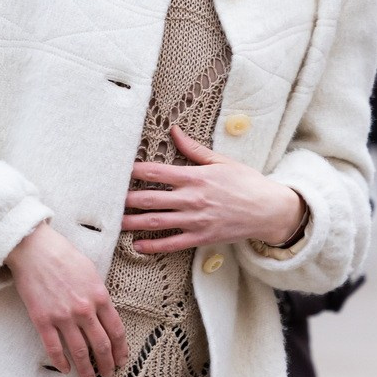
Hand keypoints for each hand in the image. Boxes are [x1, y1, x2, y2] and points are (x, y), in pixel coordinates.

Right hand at [5, 222, 126, 376]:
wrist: (33, 248)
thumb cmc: (62, 254)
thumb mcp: (90, 271)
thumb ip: (98, 294)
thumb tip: (103, 312)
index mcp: (99, 296)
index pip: (116, 331)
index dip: (121, 350)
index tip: (122, 360)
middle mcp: (84, 310)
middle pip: (101, 345)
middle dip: (107, 363)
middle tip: (109, 373)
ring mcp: (63, 317)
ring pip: (80, 352)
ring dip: (87, 370)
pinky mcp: (42, 320)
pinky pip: (53, 348)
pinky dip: (60, 362)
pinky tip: (65, 370)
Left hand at [125, 127, 307, 250]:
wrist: (270, 210)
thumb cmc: (247, 183)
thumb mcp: (221, 161)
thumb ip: (193, 149)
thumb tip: (174, 130)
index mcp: (195, 177)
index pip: (156, 171)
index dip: (133, 170)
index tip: (117, 170)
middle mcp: (191, 198)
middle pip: (150, 198)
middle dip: (126, 199)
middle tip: (106, 199)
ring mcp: (195, 220)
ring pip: (156, 221)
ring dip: (133, 223)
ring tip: (114, 222)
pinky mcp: (201, 237)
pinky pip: (173, 243)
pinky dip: (154, 246)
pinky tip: (138, 246)